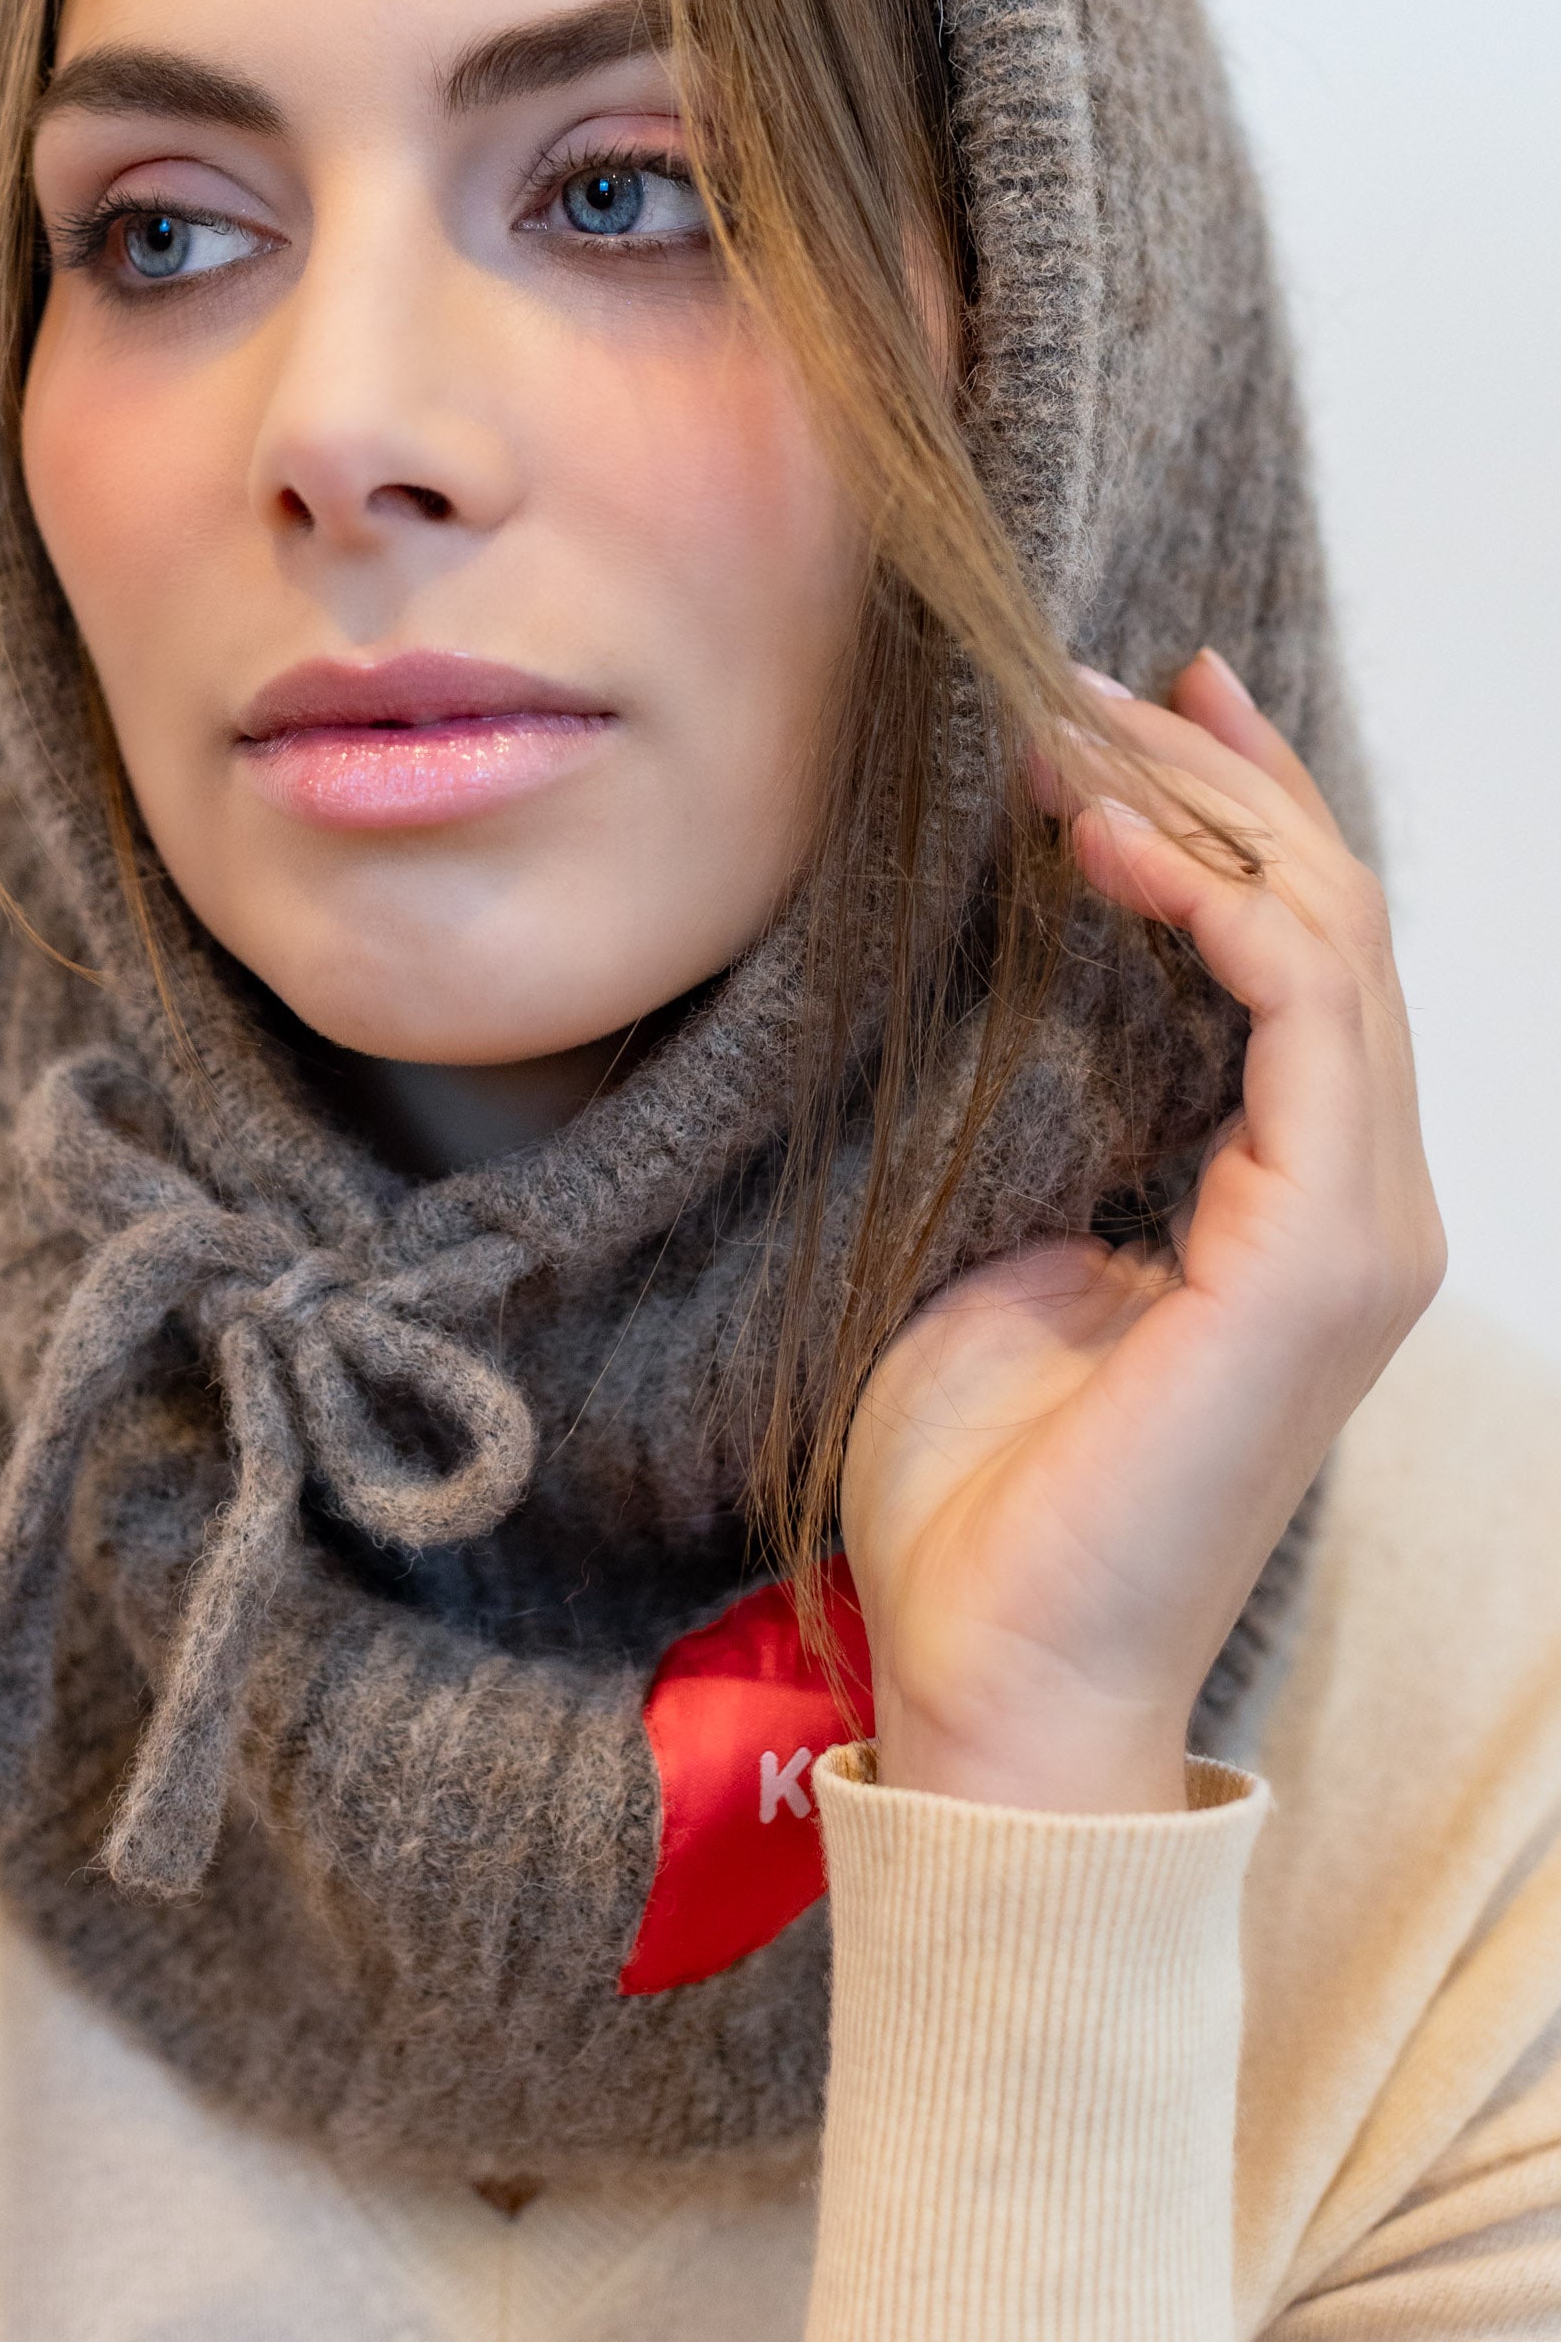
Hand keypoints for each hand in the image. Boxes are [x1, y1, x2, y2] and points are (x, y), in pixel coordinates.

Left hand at [839, 649, 1445, 1813]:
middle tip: (1088, 680)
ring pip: (1331, 940)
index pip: (1304, 960)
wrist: (996, 1669)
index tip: (1135, 704)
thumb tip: (1031, 1006)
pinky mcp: (1319, 1254)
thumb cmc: (988, 1488)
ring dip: (1204, 811)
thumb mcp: (1013, 1253)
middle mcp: (1361, 1202)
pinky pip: (1302, 1011)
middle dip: (1213, 779)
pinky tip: (1098, 840)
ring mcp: (1359, 1228)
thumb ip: (1068, 1131)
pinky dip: (1212, 900)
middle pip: (1328, 920)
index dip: (1235, 815)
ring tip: (1073, 732)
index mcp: (1296, 1205)